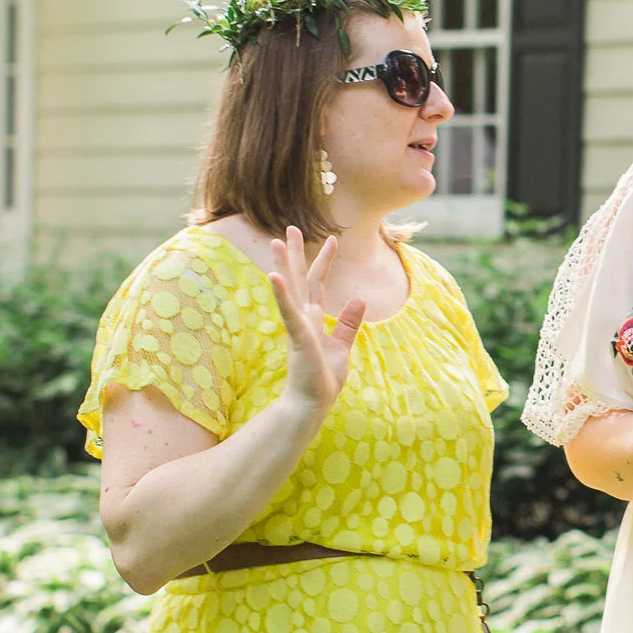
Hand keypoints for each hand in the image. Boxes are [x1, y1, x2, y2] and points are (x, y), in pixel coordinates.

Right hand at [263, 226, 367, 415]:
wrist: (310, 404)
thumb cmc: (323, 378)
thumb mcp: (343, 346)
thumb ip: (349, 323)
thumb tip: (359, 298)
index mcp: (314, 319)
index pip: (318, 283)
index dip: (325, 261)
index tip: (333, 238)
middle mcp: (303, 318)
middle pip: (298, 278)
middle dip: (295, 253)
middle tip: (289, 227)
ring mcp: (298, 326)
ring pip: (290, 289)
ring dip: (283, 266)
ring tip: (275, 242)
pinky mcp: (297, 337)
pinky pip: (288, 312)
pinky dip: (282, 294)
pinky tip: (273, 276)